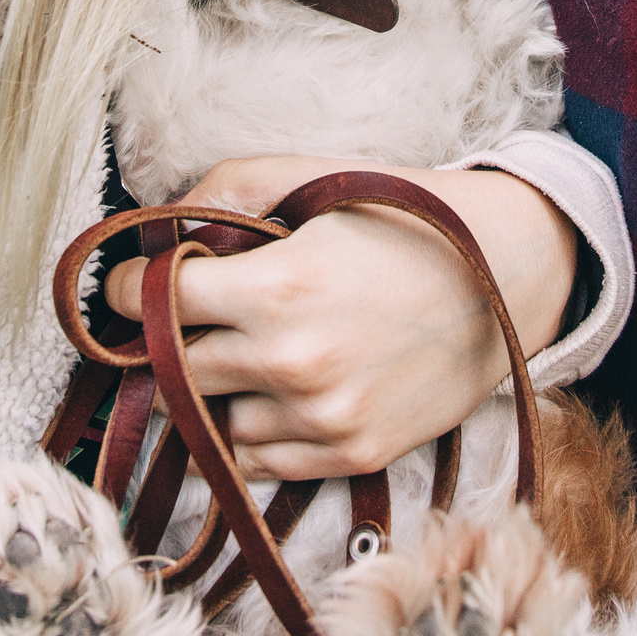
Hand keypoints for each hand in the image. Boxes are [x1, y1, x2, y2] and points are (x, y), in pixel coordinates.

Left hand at [101, 154, 577, 481]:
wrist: (509, 274)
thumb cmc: (405, 214)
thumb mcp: (313, 175)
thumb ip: (225, 188)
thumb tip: (154, 225)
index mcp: (278, 286)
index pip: (150, 304)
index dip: (127, 290)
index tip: (130, 284)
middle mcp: (293, 362)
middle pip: (174, 368)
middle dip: (166, 338)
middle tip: (185, 313)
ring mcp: (323, 418)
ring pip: (209, 421)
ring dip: (210, 387)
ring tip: (243, 346)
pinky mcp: (351, 455)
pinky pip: (257, 460)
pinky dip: (250, 427)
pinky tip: (276, 385)